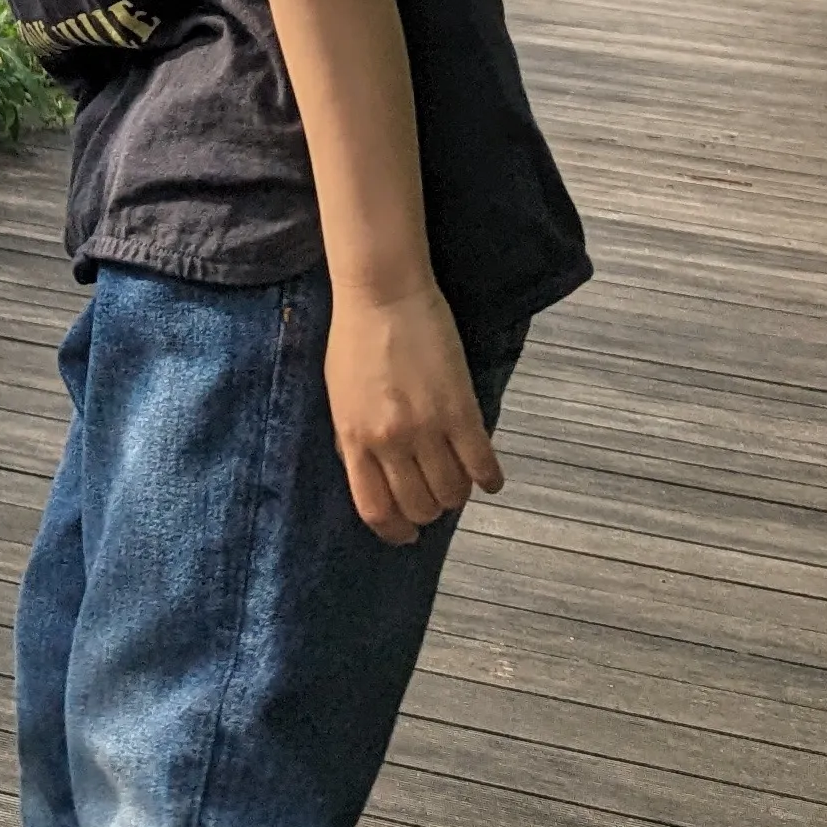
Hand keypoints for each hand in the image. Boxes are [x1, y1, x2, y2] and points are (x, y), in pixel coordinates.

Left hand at [325, 282, 503, 545]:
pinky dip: (489, 479)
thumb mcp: (338, 396)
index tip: (407, 535)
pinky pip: (482, 464)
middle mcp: (389, 441)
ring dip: (458, 494)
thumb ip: (351, 439)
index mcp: (354, 438)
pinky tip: (488, 476)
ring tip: (458, 480)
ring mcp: (426, 427)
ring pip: (452, 492)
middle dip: (429, 511)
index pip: (376, 509)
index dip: (395, 531)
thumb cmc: (355, 339)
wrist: (383, 291)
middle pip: (419, 506)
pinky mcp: (460, 409)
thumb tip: (365, 473)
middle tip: (435, 496)